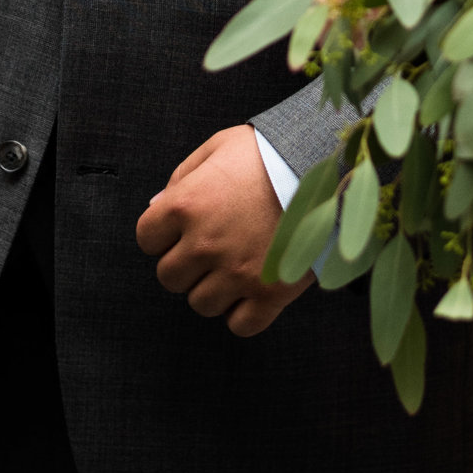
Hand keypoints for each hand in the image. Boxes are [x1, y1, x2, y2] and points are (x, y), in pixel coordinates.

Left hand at [136, 125, 310, 335]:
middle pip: (169, 277)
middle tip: (210, 247)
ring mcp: (238, 272)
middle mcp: (206, 243)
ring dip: (212, 288)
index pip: (146, 238)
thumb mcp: (219, 147)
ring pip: (201, 304)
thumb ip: (182, 176)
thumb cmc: (269, 152)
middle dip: (185, 263)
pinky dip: (242, 313)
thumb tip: (157, 206)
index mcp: (187, 204)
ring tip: (234, 265)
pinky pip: (240, 325)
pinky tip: (252, 289)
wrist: (326, 165)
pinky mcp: (271, 293)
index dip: (162, 233)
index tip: (182, 227)